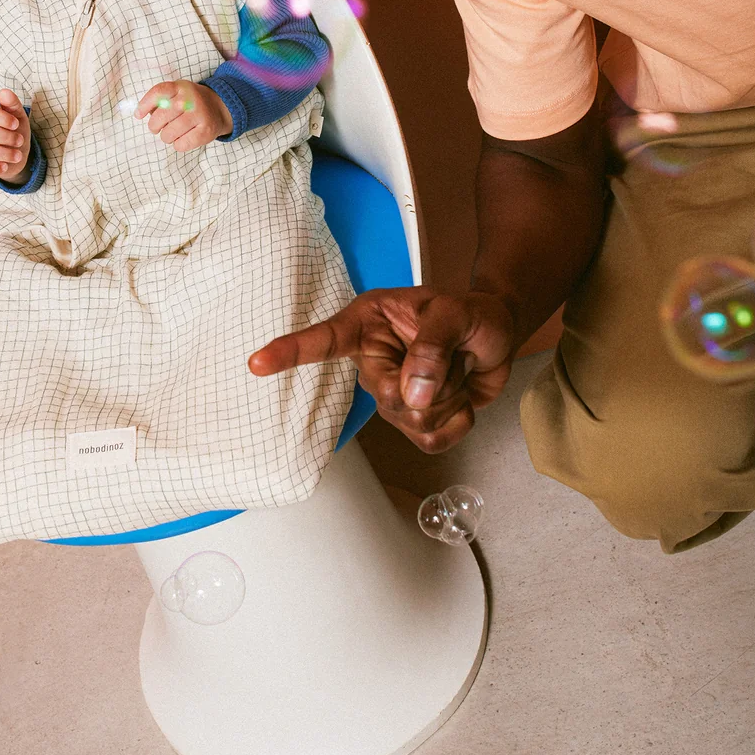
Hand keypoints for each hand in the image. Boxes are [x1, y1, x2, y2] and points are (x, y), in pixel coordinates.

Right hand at [0, 89, 28, 181]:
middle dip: (6, 137)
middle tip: (20, 140)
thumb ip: (12, 104)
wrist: (18, 153)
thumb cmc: (15, 132)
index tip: (16, 124)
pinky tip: (5, 166)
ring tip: (18, 155)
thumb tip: (4, 92)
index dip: (3, 118)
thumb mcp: (18, 116)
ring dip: (4, 153)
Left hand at [135, 81, 231, 150]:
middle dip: (154, 126)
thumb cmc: (189, 103)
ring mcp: (199, 115)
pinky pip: (181, 145)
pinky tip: (183, 138)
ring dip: (166, 137)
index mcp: (179, 87)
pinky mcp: (205, 131)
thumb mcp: (175, 93)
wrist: (218, 107)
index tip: (138, 115)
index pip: (157, 93)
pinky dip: (178, 144)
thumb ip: (158, 101)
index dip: (144, 105)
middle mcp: (189, 99)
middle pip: (160, 117)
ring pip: (168, 134)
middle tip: (157, 128)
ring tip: (172, 133)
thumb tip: (140, 114)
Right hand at [248, 287, 516, 452]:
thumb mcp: (456, 314)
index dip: (289, 352)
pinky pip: (431, 441)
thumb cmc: (472, 313)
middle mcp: (373, 359)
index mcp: (368, 323)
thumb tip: (410, 395)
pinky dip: (458, 423)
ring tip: (457, 372)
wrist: (498, 334)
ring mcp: (392, 392)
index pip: (323, 340)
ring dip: (448, 402)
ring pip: (410, 424)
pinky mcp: (414, 418)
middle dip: (431, 387)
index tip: (256, 362)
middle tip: (453, 360)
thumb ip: (431, 349)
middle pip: (385, 398)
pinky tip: (462, 398)